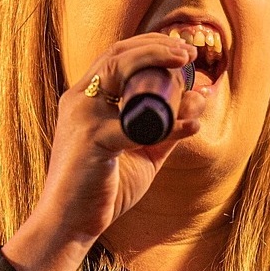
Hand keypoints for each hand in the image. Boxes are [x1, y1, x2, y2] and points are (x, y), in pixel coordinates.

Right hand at [3, 33, 199, 270]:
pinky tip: (192, 126)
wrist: (69, 225)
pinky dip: (170, 124)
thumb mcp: (142, 154)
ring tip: (186, 64)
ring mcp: (83, 117)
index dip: (150, 45)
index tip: (181, 50)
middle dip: (157, 46)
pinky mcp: (92, 140)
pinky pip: (137, 126)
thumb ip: (168, 130)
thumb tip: (200, 100)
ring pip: (120, 70)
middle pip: (118, 53)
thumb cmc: (102, 189)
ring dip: (156, 61)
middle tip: (188, 52)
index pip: (116, 55)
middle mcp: (79, 100)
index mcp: (85, 99)